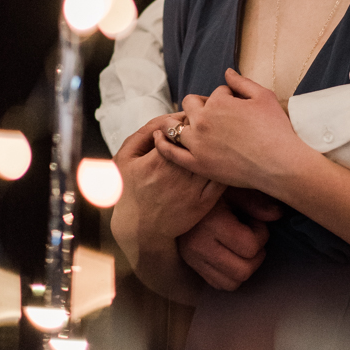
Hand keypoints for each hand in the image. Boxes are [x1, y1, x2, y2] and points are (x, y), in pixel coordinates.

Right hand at [111, 112, 224, 267]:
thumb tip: (164, 122)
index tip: (188, 119)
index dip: (187, 120)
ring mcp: (193, 189)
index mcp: (158, 160)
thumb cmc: (130, 191)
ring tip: (215, 140)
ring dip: (217, 146)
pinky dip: (224, 166)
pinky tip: (221, 160)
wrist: (140, 230)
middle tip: (205, 125)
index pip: (180, 129)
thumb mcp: (124, 159)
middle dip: (205, 130)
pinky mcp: (205, 202)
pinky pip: (221, 179)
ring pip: (213, 158)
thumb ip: (141, 135)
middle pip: (200, 142)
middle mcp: (178, 173)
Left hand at [154, 68, 311, 193]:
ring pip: (174, 126)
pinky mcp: (197, 164)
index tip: (237, 109)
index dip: (227, 99)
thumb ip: (242, 83)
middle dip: (199, 106)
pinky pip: (170, 152)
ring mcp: (197, 144)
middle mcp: (203, 120)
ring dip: (177, 121)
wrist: (279, 164)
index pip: (216, 93)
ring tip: (182, 124)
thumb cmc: (276, 129)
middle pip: (190, 104)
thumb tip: (227, 72)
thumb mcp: (264, 97)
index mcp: (218, 102)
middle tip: (213, 116)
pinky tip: (157, 137)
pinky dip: (161, 143)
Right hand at [178, 191, 280, 290]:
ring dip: (244, 267)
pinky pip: (218, 283)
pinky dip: (230, 273)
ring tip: (241, 246)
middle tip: (252, 237)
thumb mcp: (232, 187)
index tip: (255, 221)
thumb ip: (255, 201)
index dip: (261, 235)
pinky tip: (230, 253)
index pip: (250, 247)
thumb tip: (278, 215)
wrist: (175, 193)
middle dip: (255, 255)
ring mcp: (192, 259)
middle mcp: (198, 246)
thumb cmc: (209, 187)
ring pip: (231, 283)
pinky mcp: (191, 265)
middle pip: (243, 271)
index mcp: (211, 223)